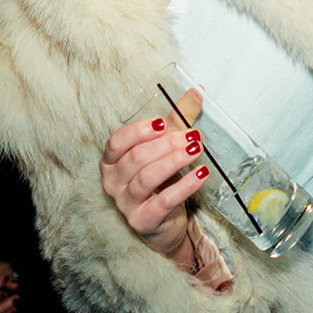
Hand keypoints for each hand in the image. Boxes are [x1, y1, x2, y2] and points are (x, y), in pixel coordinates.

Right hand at [99, 117, 209, 256]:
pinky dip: (184, 186)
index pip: (117, 142)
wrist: (164, 222)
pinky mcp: (143, 221)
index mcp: (112, 161)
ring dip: (174, 161)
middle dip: (166, 144)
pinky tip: (201, 174)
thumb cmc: (161, 179)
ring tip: (196, 150)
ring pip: (146, 178)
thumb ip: (177, 119)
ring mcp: (125, 203)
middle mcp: (113, 182)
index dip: (139, 131)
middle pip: (136, 158)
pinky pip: (163, 201)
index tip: (163, 123)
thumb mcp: (166, 146)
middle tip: (192, 136)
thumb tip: (196, 91)